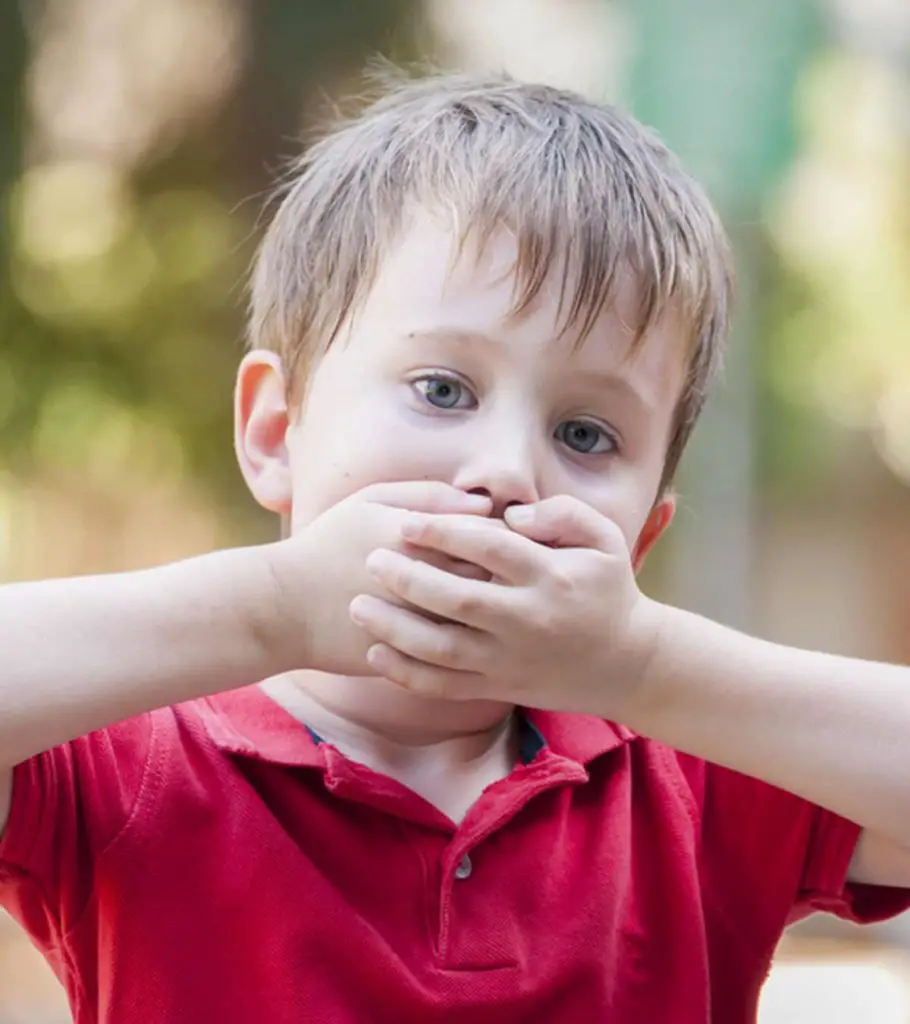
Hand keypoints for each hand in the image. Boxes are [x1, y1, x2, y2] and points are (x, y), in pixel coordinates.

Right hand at [255, 482, 492, 676]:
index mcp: (423, 538)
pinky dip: (474, 642)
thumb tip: (485, 504)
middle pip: (496, 577)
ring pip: (484, 619)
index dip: (505, 538)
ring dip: (495, 611)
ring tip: (492, 603)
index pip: (492, 535)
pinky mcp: (414, 659)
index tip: (500, 541)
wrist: (283, 608)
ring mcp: (422, 624)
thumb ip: (429, 495)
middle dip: (506, 575)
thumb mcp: (371, 501)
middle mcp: (428, 582)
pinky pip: (461, 654)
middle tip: (505, 574)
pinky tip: (469, 631)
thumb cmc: (327, 545)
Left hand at [349, 495, 662, 717]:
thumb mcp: (605, 539)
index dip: (444, 532)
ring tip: (359, 606)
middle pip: (458, 599)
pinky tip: (375, 654)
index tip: (406, 522)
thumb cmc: (609, 591)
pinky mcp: (500, 688)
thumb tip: (511, 514)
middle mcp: (528, 620)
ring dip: (396, 629)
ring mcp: (510, 659)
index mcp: (551, 577)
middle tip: (372, 560)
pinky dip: (407, 675)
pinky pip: (446, 686)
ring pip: (443, 648)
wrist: (628, 664)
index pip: (489, 548)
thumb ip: (562, 513)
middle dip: (409, 579)